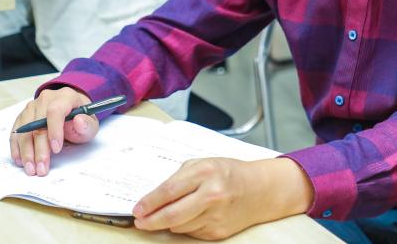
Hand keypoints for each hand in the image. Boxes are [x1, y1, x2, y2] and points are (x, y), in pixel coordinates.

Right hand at [9, 87, 94, 176]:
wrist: (71, 109)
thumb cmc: (81, 117)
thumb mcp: (91, 123)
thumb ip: (87, 125)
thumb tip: (79, 121)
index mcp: (65, 97)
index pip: (55, 111)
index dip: (54, 130)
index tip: (57, 149)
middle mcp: (46, 99)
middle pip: (37, 124)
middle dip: (39, 149)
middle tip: (42, 168)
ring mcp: (32, 107)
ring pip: (24, 130)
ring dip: (26, 152)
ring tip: (31, 169)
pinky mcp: (23, 116)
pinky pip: (16, 132)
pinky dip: (17, 148)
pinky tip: (21, 160)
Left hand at [133, 157, 313, 239]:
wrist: (260, 190)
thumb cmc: (228, 173)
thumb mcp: (203, 164)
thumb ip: (179, 178)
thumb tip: (154, 199)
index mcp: (206, 172)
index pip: (170, 190)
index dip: (150, 202)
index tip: (137, 209)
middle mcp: (212, 195)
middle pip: (172, 215)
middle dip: (151, 221)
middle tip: (140, 222)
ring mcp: (216, 216)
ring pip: (180, 227)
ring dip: (168, 224)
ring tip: (164, 215)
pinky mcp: (219, 232)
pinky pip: (192, 233)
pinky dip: (184, 227)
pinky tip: (188, 217)